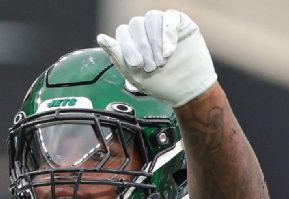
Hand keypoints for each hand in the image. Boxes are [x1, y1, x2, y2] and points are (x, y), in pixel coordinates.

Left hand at [96, 10, 216, 106]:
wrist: (188, 91)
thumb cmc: (161, 85)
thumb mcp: (134, 75)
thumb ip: (117, 55)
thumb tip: (101, 38)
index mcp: (134, 42)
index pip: (123, 31)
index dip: (127, 46)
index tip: (136, 64)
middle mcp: (148, 32)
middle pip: (135, 24)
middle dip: (141, 46)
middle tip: (150, 66)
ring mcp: (164, 27)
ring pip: (151, 18)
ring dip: (154, 41)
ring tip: (161, 61)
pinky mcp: (181, 25)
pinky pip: (170, 17)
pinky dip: (167, 34)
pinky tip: (169, 51)